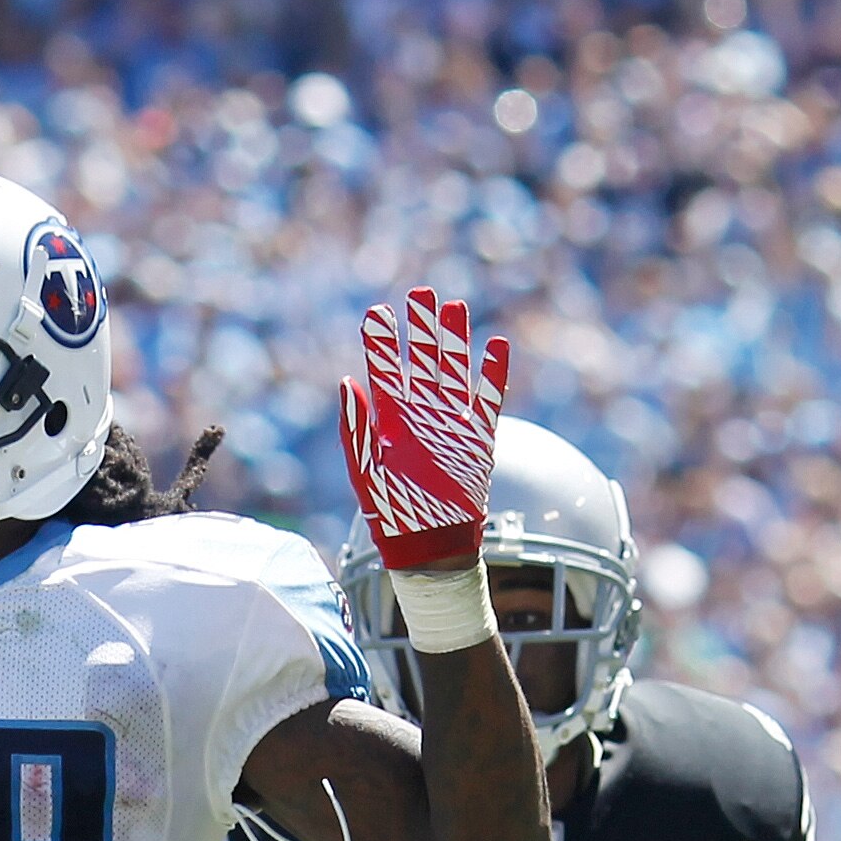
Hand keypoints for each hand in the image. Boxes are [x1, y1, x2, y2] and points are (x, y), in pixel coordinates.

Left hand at [338, 289, 511, 571]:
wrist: (429, 549)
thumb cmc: (392, 516)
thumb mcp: (365, 473)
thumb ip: (356, 429)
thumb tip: (346, 382)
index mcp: (390, 423)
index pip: (386, 373)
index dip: (383, 344)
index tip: (377, 313)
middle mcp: (421, 418)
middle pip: (424, 363)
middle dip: (423, 329)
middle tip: (421, 292)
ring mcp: (451, 426)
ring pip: (455, 373)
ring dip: (455, 341)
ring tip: (453, 306)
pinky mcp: (479, 440)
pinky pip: (489, 401)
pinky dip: (493, 375)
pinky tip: (495, 346)